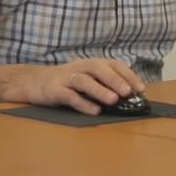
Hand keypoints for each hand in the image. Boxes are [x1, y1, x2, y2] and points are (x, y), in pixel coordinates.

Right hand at [25, 59, 144, 114]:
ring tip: (114, 100)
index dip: (128, 75)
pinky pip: (70, 96)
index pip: (114, 65)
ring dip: (100, 90)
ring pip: (84, 81)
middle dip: (115, 80)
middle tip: (128, 92)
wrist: (34, 82)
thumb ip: (106, 84)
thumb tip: (131, 97)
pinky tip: (95, 111)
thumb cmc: (68, 82)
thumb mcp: (89, 78)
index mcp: (92, 64)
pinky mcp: (54, 90)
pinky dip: (83, 103)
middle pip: (99, 69)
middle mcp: (81, 67)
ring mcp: (66, 78)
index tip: (141, 89)